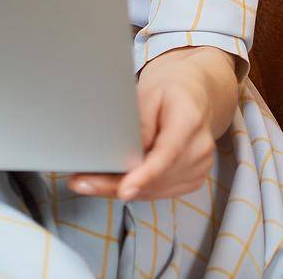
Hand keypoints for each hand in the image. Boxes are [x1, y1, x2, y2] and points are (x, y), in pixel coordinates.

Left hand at [67, 46, 237, 201]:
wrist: (193, 94)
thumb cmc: (168, 91)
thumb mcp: (149, 94)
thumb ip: (140, 125)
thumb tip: (127, 154)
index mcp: (190, 120)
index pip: (167, 154)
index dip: (144, 175)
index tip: (124, 190)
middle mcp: (200, 147)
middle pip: (157, 178)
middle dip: (116, 185)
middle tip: (82, 183)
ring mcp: (200, 166)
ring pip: (156, 191)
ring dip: (122, 191)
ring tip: (90, 183)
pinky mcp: (194, 178)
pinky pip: (162, 192)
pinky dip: (137, 190)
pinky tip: (114, 183)